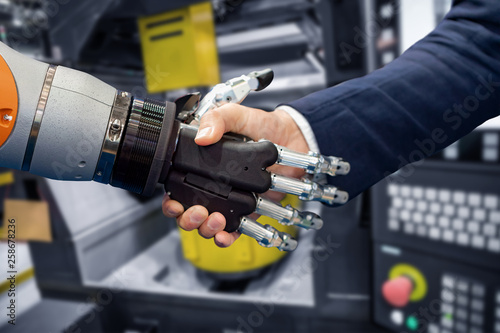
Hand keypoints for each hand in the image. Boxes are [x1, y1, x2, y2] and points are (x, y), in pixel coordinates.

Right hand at [162, 104, 308, 246]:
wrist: (293, 137)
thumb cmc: (263, 125)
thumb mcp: (236, 115)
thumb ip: (218, 119)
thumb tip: (201, 137)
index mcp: (202, 165)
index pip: (177, 187)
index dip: (171, 200)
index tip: (174, 202)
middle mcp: (212, 185)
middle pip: (188, 212)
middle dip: (187, 219)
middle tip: (198, 212)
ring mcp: (230, 200)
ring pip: (207, 224)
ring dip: (206, 228)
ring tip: (216, 220)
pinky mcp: (248, 210)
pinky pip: (233, 230)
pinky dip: (226, 238)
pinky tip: (225, 235)